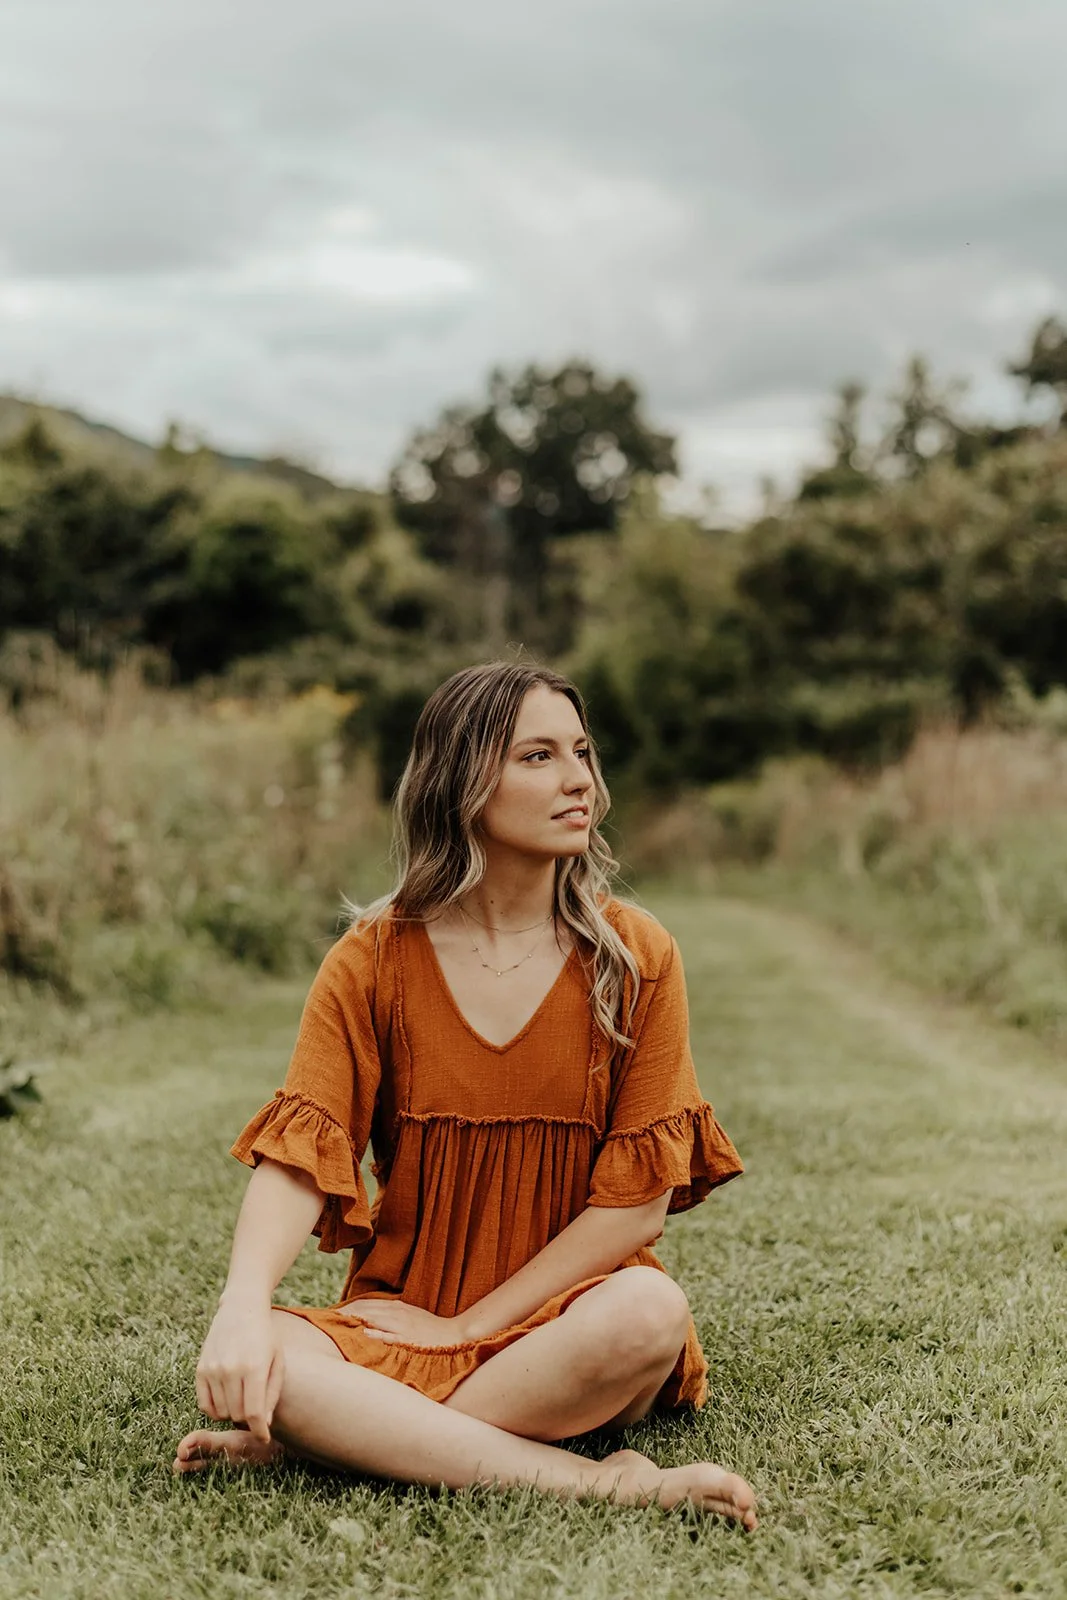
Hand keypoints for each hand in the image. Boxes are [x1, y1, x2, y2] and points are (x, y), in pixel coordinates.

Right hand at [195, 1296, 283, 1442]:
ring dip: (232, 1413)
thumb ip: (272, 1393)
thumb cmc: (265, 1336)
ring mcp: (213, 1369)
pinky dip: (214, 1410)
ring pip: (220, 1412)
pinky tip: (226, 1399)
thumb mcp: (277, 1361)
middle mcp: (231, 1369)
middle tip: (254, 1411)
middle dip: (247, 1419)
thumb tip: (263, 1426)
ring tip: (242, 1400)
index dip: (260, 1431)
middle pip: (237, 1415)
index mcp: (254, 1367)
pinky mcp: (200, 1369)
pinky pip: (204, 1404)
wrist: (241, 1308)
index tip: (264, 1437)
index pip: (254, 1413)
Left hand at [342, 1298, 471, 1346]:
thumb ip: (390, 1314)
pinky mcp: (408, 1339)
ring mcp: (401, 1326)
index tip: (330, 1314)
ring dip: (354, 1320)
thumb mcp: (409, 1315)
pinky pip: (389, 1335)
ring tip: (335, 1324)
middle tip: (326, 1320)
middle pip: (364, 1308)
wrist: (453, 1336)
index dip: (347, 1307)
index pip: (365, 1303)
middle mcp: (396, 1313)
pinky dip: (376, 1333)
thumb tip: (367, 1319)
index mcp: (396, 1307)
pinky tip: (364, 1333)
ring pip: (373, 1318)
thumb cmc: (429, 1329)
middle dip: (344, 1313)